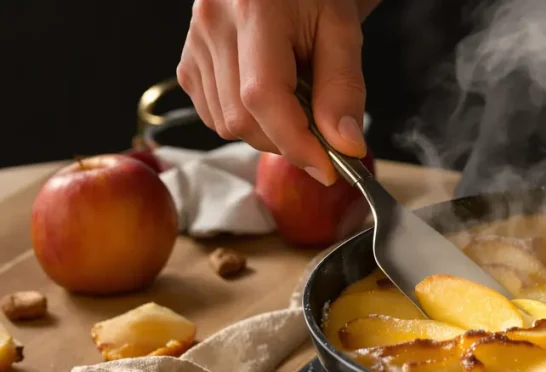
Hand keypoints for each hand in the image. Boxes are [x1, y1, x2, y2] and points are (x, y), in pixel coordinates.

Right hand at [176, 0, 378, 185]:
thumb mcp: (343, 32)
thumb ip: (343, 89)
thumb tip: (345, 146)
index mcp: (254, 9)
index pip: (263, 96)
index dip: (296, 142)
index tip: (328, 168)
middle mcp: (213, 24)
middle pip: (241, 118)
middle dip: (286, 141)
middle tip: (322, 133)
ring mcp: (193, 42)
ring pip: (225, 124)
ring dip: (268, 133)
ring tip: (296, 101)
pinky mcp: (188, 60)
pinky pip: (213, 114)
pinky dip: (246, 122)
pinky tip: (269, 98)